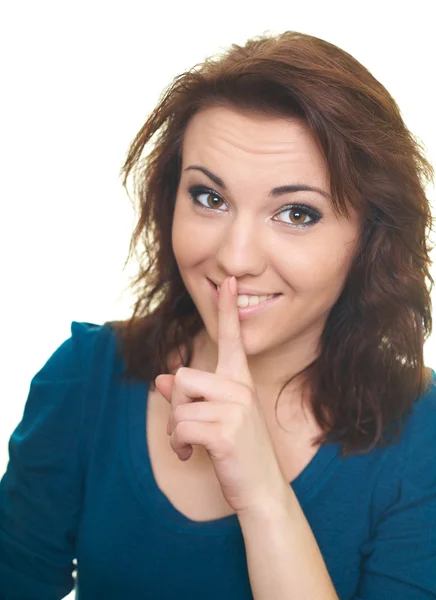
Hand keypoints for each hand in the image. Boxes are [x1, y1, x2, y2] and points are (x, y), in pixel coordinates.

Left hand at [154, 276, 287, 515]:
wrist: (261, 488)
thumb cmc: (237, 450)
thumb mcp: (215, 418)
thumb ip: (188, 396)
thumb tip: (160, 379)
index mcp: (239, 381)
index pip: (231, 339)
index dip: (228, 310)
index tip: (228, 281)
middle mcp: (240, 388)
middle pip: (182, 377)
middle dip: (176, 405)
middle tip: (187, 427)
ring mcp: (235, 408)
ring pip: (178, 404)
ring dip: (176, 429)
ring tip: (191, 443)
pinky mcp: (225, 431)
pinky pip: (180, 426)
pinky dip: (177, 445)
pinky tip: (190, 454)